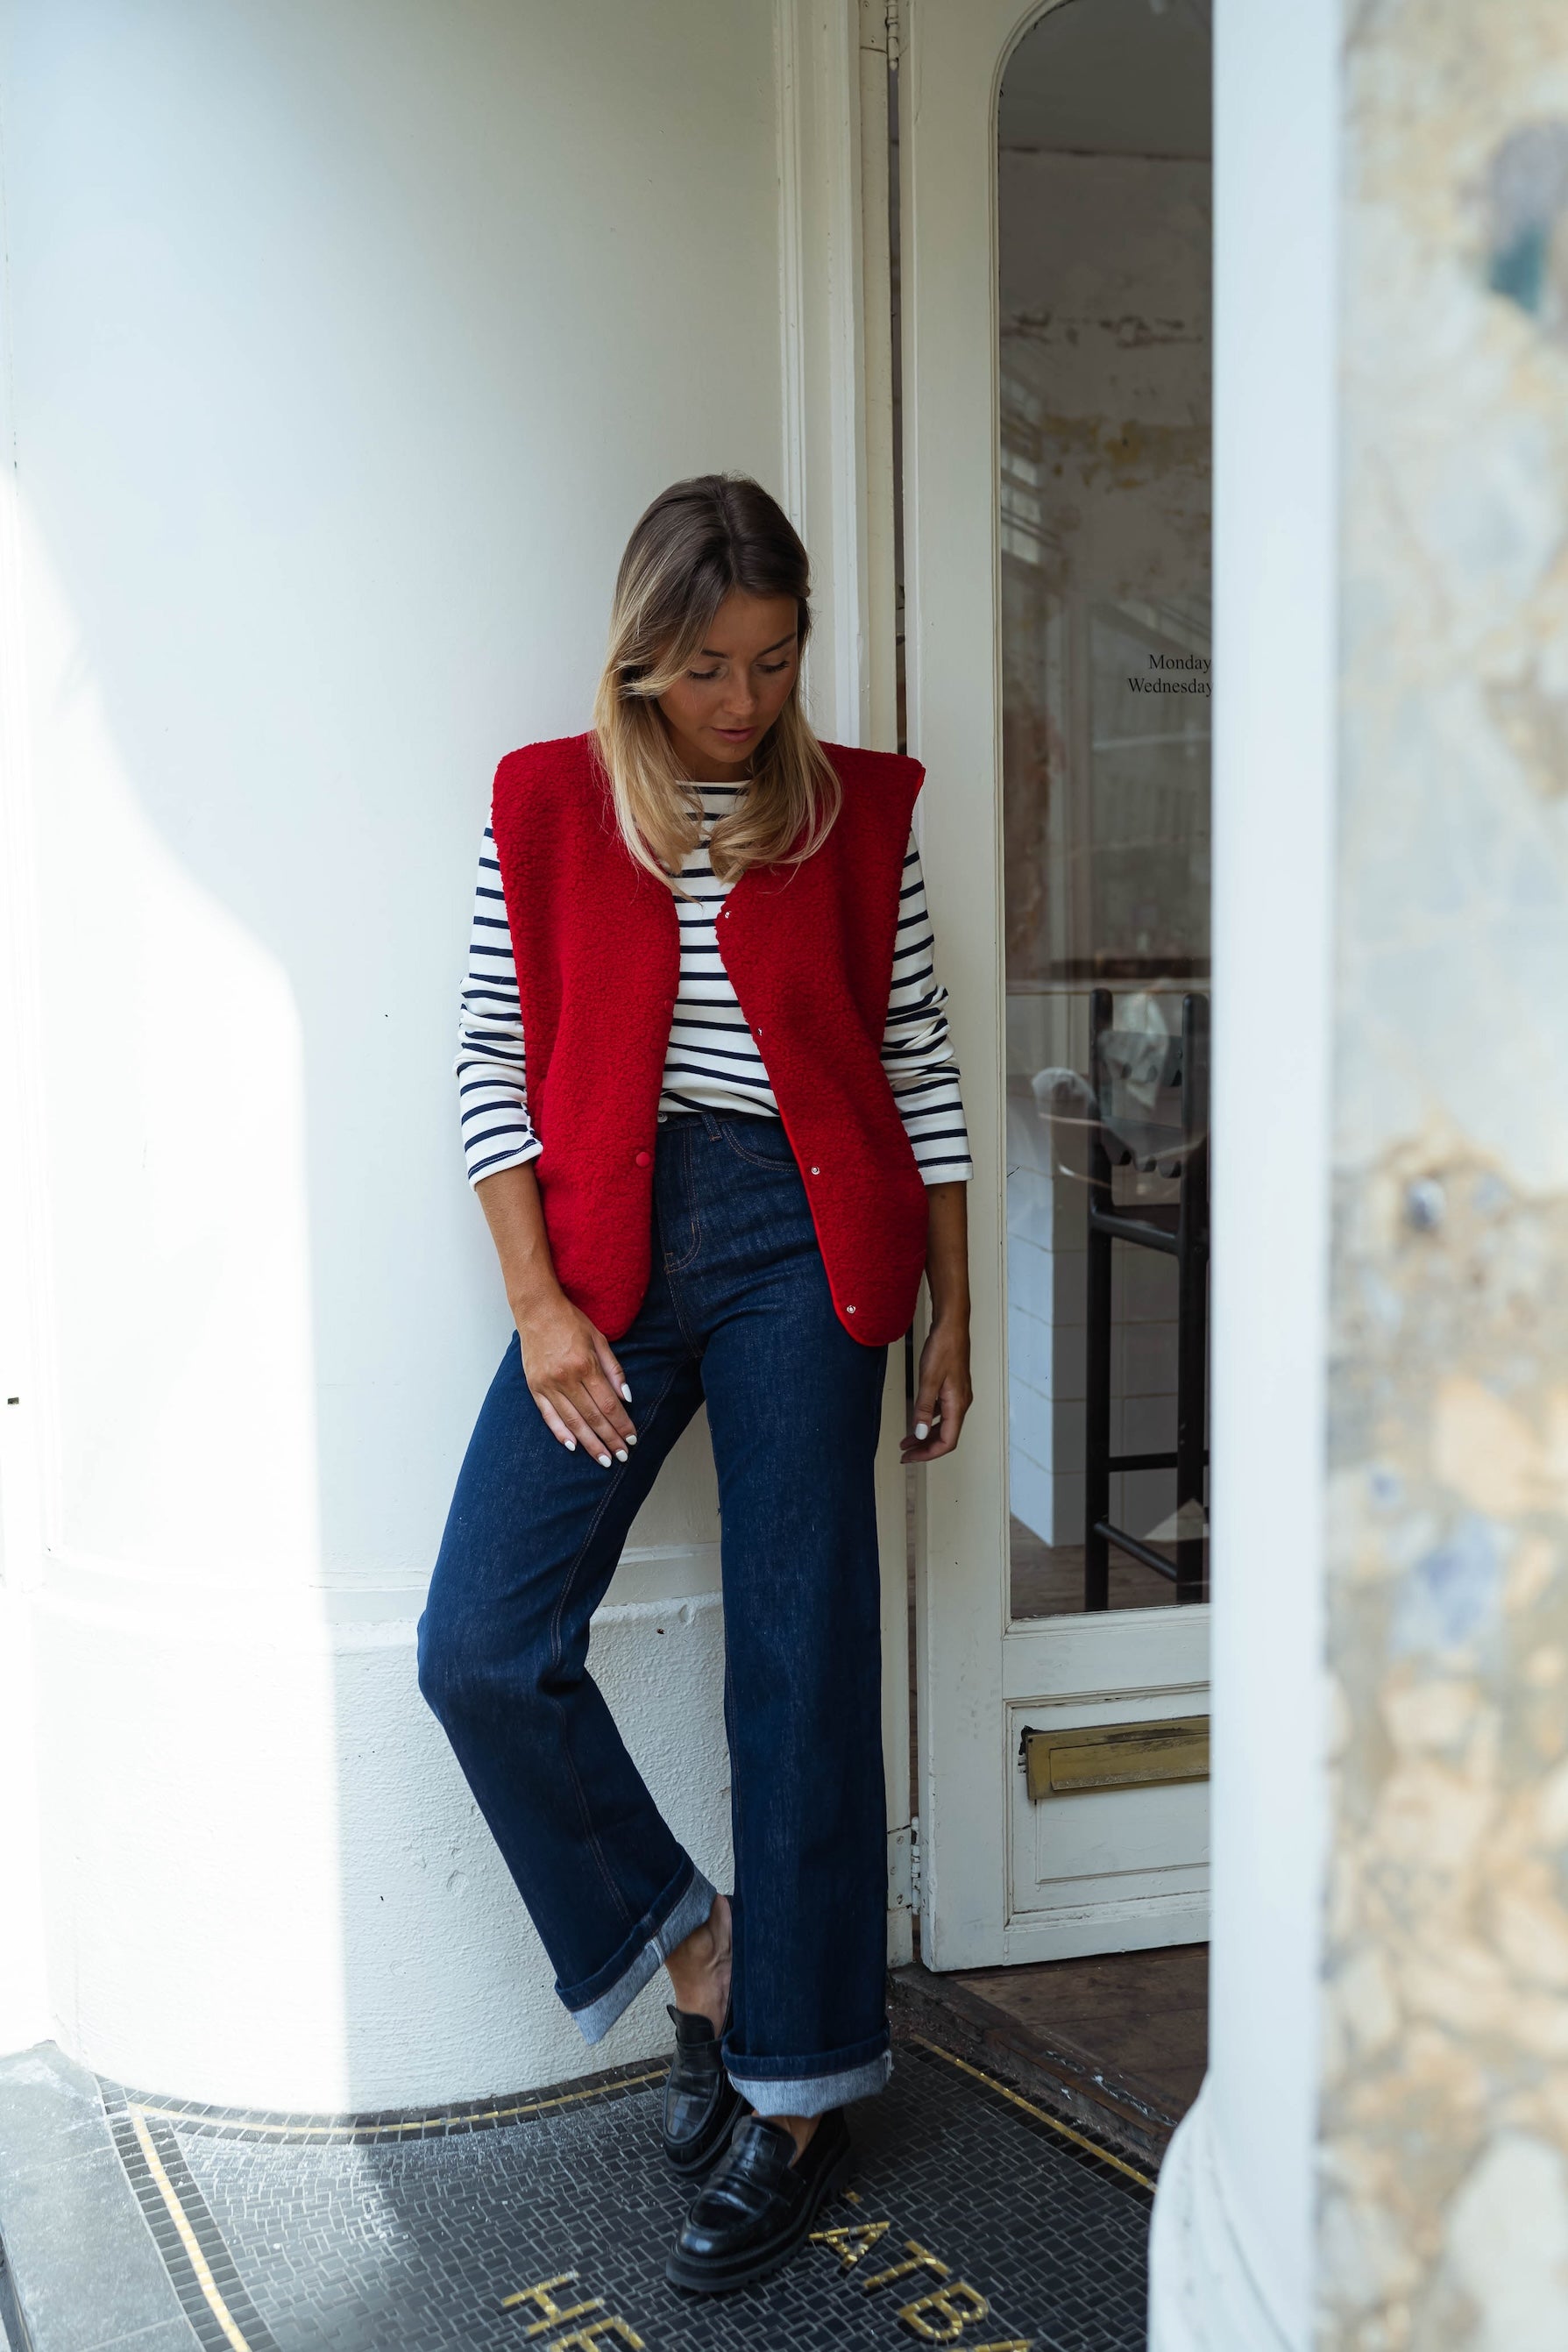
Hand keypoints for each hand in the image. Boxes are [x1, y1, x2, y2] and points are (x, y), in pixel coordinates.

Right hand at [513, 1284, 637, 1467]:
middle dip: (609, 1439)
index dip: (622, 1424)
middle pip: (592, 1417)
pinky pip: (548, 1416)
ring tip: (603, 1459)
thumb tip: (626, 1398)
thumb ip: (614, 1370)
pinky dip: (561, 1433)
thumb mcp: (599, 1340)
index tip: (632, 1438)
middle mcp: (565, 1378)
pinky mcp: (534, 1387)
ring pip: (572, 1421)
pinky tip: (573, 1446)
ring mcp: (547, 1384)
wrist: (537, 1310)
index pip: (608, 1404)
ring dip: (589, 1443)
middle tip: (621, 1456)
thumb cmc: (571, 1322)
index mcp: (585, 1365)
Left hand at [901, 1314, 971, 1463]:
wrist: (952, 1325)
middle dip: (925, 1449)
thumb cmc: (943, 1348)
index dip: (928, 1454)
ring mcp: (959, 1396)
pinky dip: (929, 1421)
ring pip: (944, 1425)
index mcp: (958, 1405)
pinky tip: (918, 1420)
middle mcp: (962, 1403)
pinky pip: (943, 1413)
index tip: (909, 1458)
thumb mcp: (928, 1379)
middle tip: (905, 1455)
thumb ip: (923, 1409)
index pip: (947, 1442)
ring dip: (926, 1436)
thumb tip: (920, 1435)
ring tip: (907, 1442)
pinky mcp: (954, 1388)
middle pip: (946, 1437)